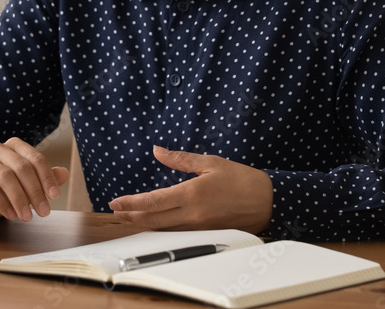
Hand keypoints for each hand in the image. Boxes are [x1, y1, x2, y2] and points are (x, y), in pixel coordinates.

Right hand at [0, 137, 69, 224]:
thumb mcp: (24, 187)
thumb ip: (43, 179)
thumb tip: (64, 173)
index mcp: (14, 147)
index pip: (35, 158)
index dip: (47, 177)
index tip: (55, 196)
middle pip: (22, 167)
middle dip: (35, 191)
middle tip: (44, 212)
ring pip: (5, 177)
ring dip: (19, 199)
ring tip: (27, 217)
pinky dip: (2, 203)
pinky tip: (11, 215)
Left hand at [108, 146, 272, 233]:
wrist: (269, 201)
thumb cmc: (241, 179)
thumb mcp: (210, 162)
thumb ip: (180, 159)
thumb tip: (157, 151)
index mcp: (192, 194)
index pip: (153, 201)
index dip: (132, 203)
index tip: (116, 202)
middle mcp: (193, 214)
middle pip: (153, 220)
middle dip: (131, 216)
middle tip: (115, 212)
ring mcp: (199, 227)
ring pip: (164, 229)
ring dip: (144, 224)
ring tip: (129, 217)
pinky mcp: (206, 233)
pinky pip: (178, 233)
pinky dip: (162, 229)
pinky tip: (155, 224)